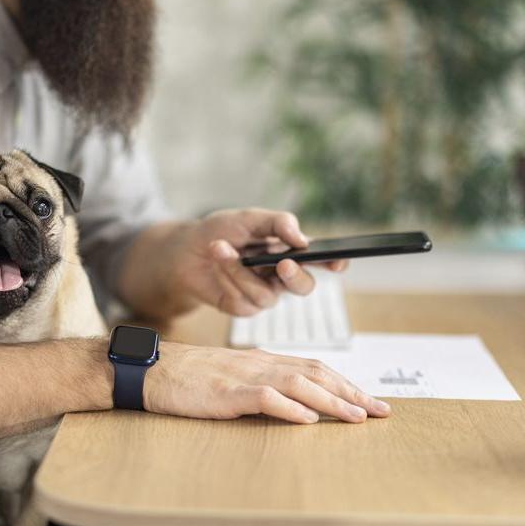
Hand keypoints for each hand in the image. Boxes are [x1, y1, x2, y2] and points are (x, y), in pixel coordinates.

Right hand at [144, 342, 389, 422]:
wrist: (153, 368)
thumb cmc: (190, 377)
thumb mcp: (232, 378)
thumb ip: (263, 386)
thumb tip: (299, 407)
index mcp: (262, 360)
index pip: (313, 368)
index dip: (344, 383)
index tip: (369, 401)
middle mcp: (259, 363)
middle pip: (314, 373)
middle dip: (350, 392)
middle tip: (380, 410)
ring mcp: (243, 376)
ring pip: (297, 383)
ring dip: (330, 401)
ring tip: (357, 416)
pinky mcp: (225, 392)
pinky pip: (263, 397)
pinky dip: (289, 407)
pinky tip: (307, 419)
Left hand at [168, 208, 347, 315]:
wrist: (185, 251)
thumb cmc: (221, 231)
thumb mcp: (249, 218)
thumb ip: (277, 223)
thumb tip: (302, 238)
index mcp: (289, 251)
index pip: (320, 259)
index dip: (334, 262)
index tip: (339, 261)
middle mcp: (281, 276)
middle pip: (304, 286)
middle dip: (295, 276)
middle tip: (282, 263)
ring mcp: (264, 294)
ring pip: (267, 294)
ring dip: (240, 269)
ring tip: (219, 247)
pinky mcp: (244, 307)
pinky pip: (243, 299)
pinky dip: (227, 277)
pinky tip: (216, 260)